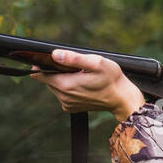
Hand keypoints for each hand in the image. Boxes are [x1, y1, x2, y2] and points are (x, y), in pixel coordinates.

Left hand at [28, 49, 145, 118]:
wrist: (122, 99)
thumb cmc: (112, 79)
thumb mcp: (95, 62)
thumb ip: (73, 58)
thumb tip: (55, 54)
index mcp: (66, 85)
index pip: (40, 75)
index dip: (40, 65)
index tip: (47, 58)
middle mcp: (63, 97)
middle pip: (47, 80)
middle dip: (54, 70)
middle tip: (72, 65)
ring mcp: (67, 104)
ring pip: (55, 86)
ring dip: (61, 78)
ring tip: (78, 73)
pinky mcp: (72, 108)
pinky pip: (62, 94)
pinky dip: (67, 87)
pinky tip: (81, 82)